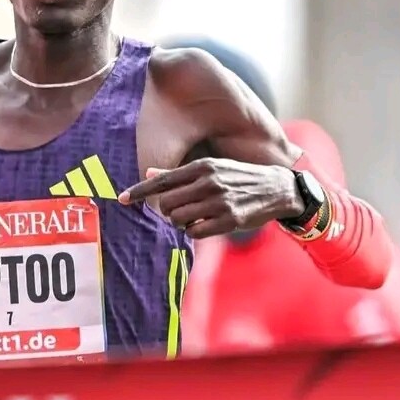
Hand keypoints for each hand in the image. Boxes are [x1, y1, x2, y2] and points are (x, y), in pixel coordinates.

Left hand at [117, 157, 303, 238]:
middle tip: (181, 210)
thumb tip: (149, 173)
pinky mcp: (229, 220)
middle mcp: (209, 182)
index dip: (139, 192)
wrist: (277, 189)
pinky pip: (194, 231)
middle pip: (166, 204)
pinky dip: (194, 230)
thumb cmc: (239, 178)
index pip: (162, 180)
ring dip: (180, 222)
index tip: (121, 199)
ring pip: (178, 219)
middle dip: (167, 211)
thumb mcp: (212, 168)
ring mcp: (219, 202)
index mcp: (202, 167)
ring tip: (194, 216)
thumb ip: (180, 173)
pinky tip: (205, 224)